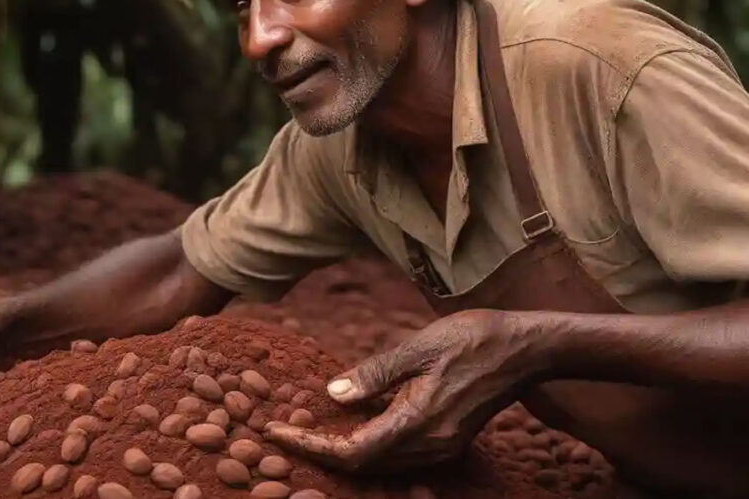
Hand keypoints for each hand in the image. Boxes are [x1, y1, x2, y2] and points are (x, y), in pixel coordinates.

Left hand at [265, 309, 541, 471]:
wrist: (525, 349)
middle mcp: (430, 445)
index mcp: (418, 422)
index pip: (352, 452)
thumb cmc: (473, 338)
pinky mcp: (447, 440)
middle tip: (283, 431)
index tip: (277, 430)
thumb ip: (374, 374)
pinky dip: (368, 444)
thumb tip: (332, 394)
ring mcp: (441, 447)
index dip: (311, 445)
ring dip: (342, 451)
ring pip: (380, 464)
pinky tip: (351, 422)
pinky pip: (398, 454)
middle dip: (318, 451)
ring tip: (307, 428)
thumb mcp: (419, 347)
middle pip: (362, 465)